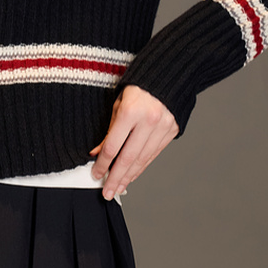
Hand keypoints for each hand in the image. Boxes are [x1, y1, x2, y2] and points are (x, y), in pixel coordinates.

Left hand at [89, 85, 177, 200]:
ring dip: (129, 177)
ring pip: (142, 159)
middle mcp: (148, 121)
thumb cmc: (138, 87)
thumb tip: (96, 154)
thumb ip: (109, 130)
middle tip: (107, 193)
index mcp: (130, 111)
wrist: (169, 74)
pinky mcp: (171, 131)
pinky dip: (142, 167)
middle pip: (128, 158)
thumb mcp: (118, 104)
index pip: (112, 146)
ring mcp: (162, 127)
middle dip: (116, 178)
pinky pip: (153, 154)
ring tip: (119, 188)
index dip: (103, 164)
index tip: (96, 175)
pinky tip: (133, 175)